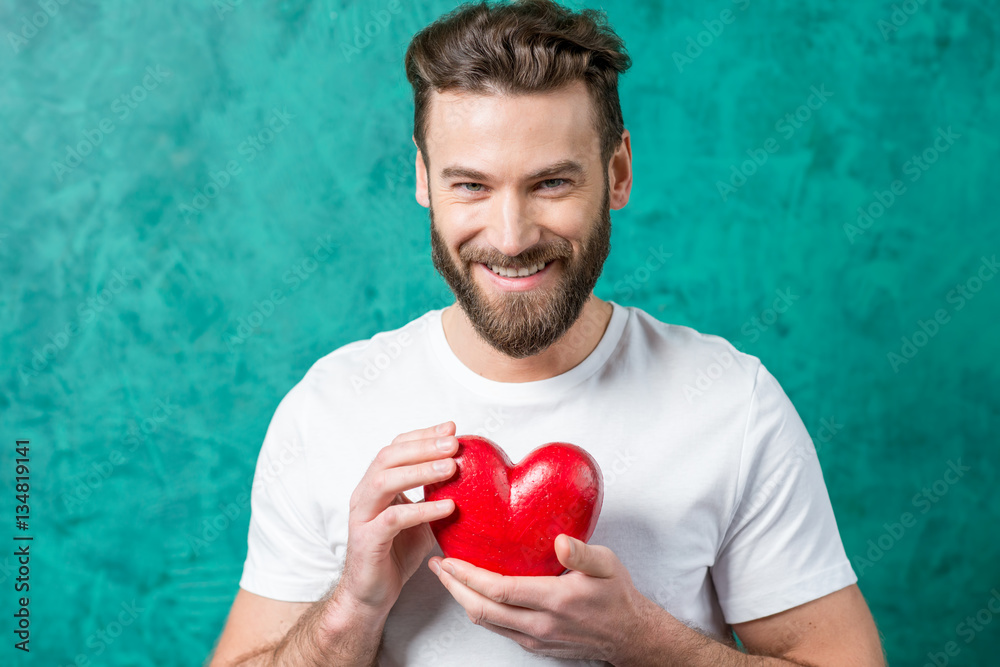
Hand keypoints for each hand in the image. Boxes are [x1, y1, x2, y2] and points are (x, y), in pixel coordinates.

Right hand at [332, 421, 458, 620]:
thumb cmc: (397, 553)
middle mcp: (364, 495)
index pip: (396, 447)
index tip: (452, 429)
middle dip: (423, 446)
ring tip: (451, 468)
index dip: (423, 435)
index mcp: (376, 484)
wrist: (372, 594)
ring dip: (419, 471)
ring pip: (384, 481)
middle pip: (388, 457)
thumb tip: (472, 476)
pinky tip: (447, 507)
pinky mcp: (367, 540)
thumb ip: (436, 495)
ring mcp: (363, 516)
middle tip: (454, 444)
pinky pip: (393, 519)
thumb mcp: (422, 517)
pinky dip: (421, 510)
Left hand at [429, 533, 660, 662]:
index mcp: (555, 601)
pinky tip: (475, 593)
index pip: (500, 590)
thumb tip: (560, 542)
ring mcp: (535, 638)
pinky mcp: (534, 644)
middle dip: (454, 588)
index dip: (469, 576)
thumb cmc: (617, 595)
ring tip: (449, 577)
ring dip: (463, 599)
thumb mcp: (608, 565)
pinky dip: (480, 609)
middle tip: (438, 566)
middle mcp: (540, 624)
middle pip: (483, 610)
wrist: (629, 634)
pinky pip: (499, 628)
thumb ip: (583, 553)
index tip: (450, 560)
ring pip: (487, 623)